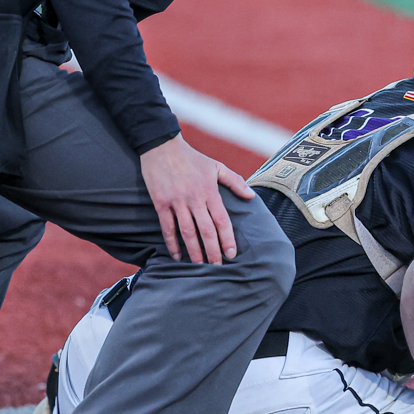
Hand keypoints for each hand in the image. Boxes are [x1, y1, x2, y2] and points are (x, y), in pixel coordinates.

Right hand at [138, 134, 255, 262]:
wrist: (162, 146)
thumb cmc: (192, 158)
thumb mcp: (216, 166)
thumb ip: (235, 182)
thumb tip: (252, 197)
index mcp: (209, 191)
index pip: (222, 220)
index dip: (227, 239)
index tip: (231, 254)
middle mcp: (194, 199)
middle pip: (206, 231)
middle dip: (212, 251)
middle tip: (217, 267)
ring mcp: (176, 202)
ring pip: (187, 232)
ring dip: (194, 251)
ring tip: (200, 266)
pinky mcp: (161, 203)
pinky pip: (167, 227)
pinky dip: (172, 243)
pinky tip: (177, 255)